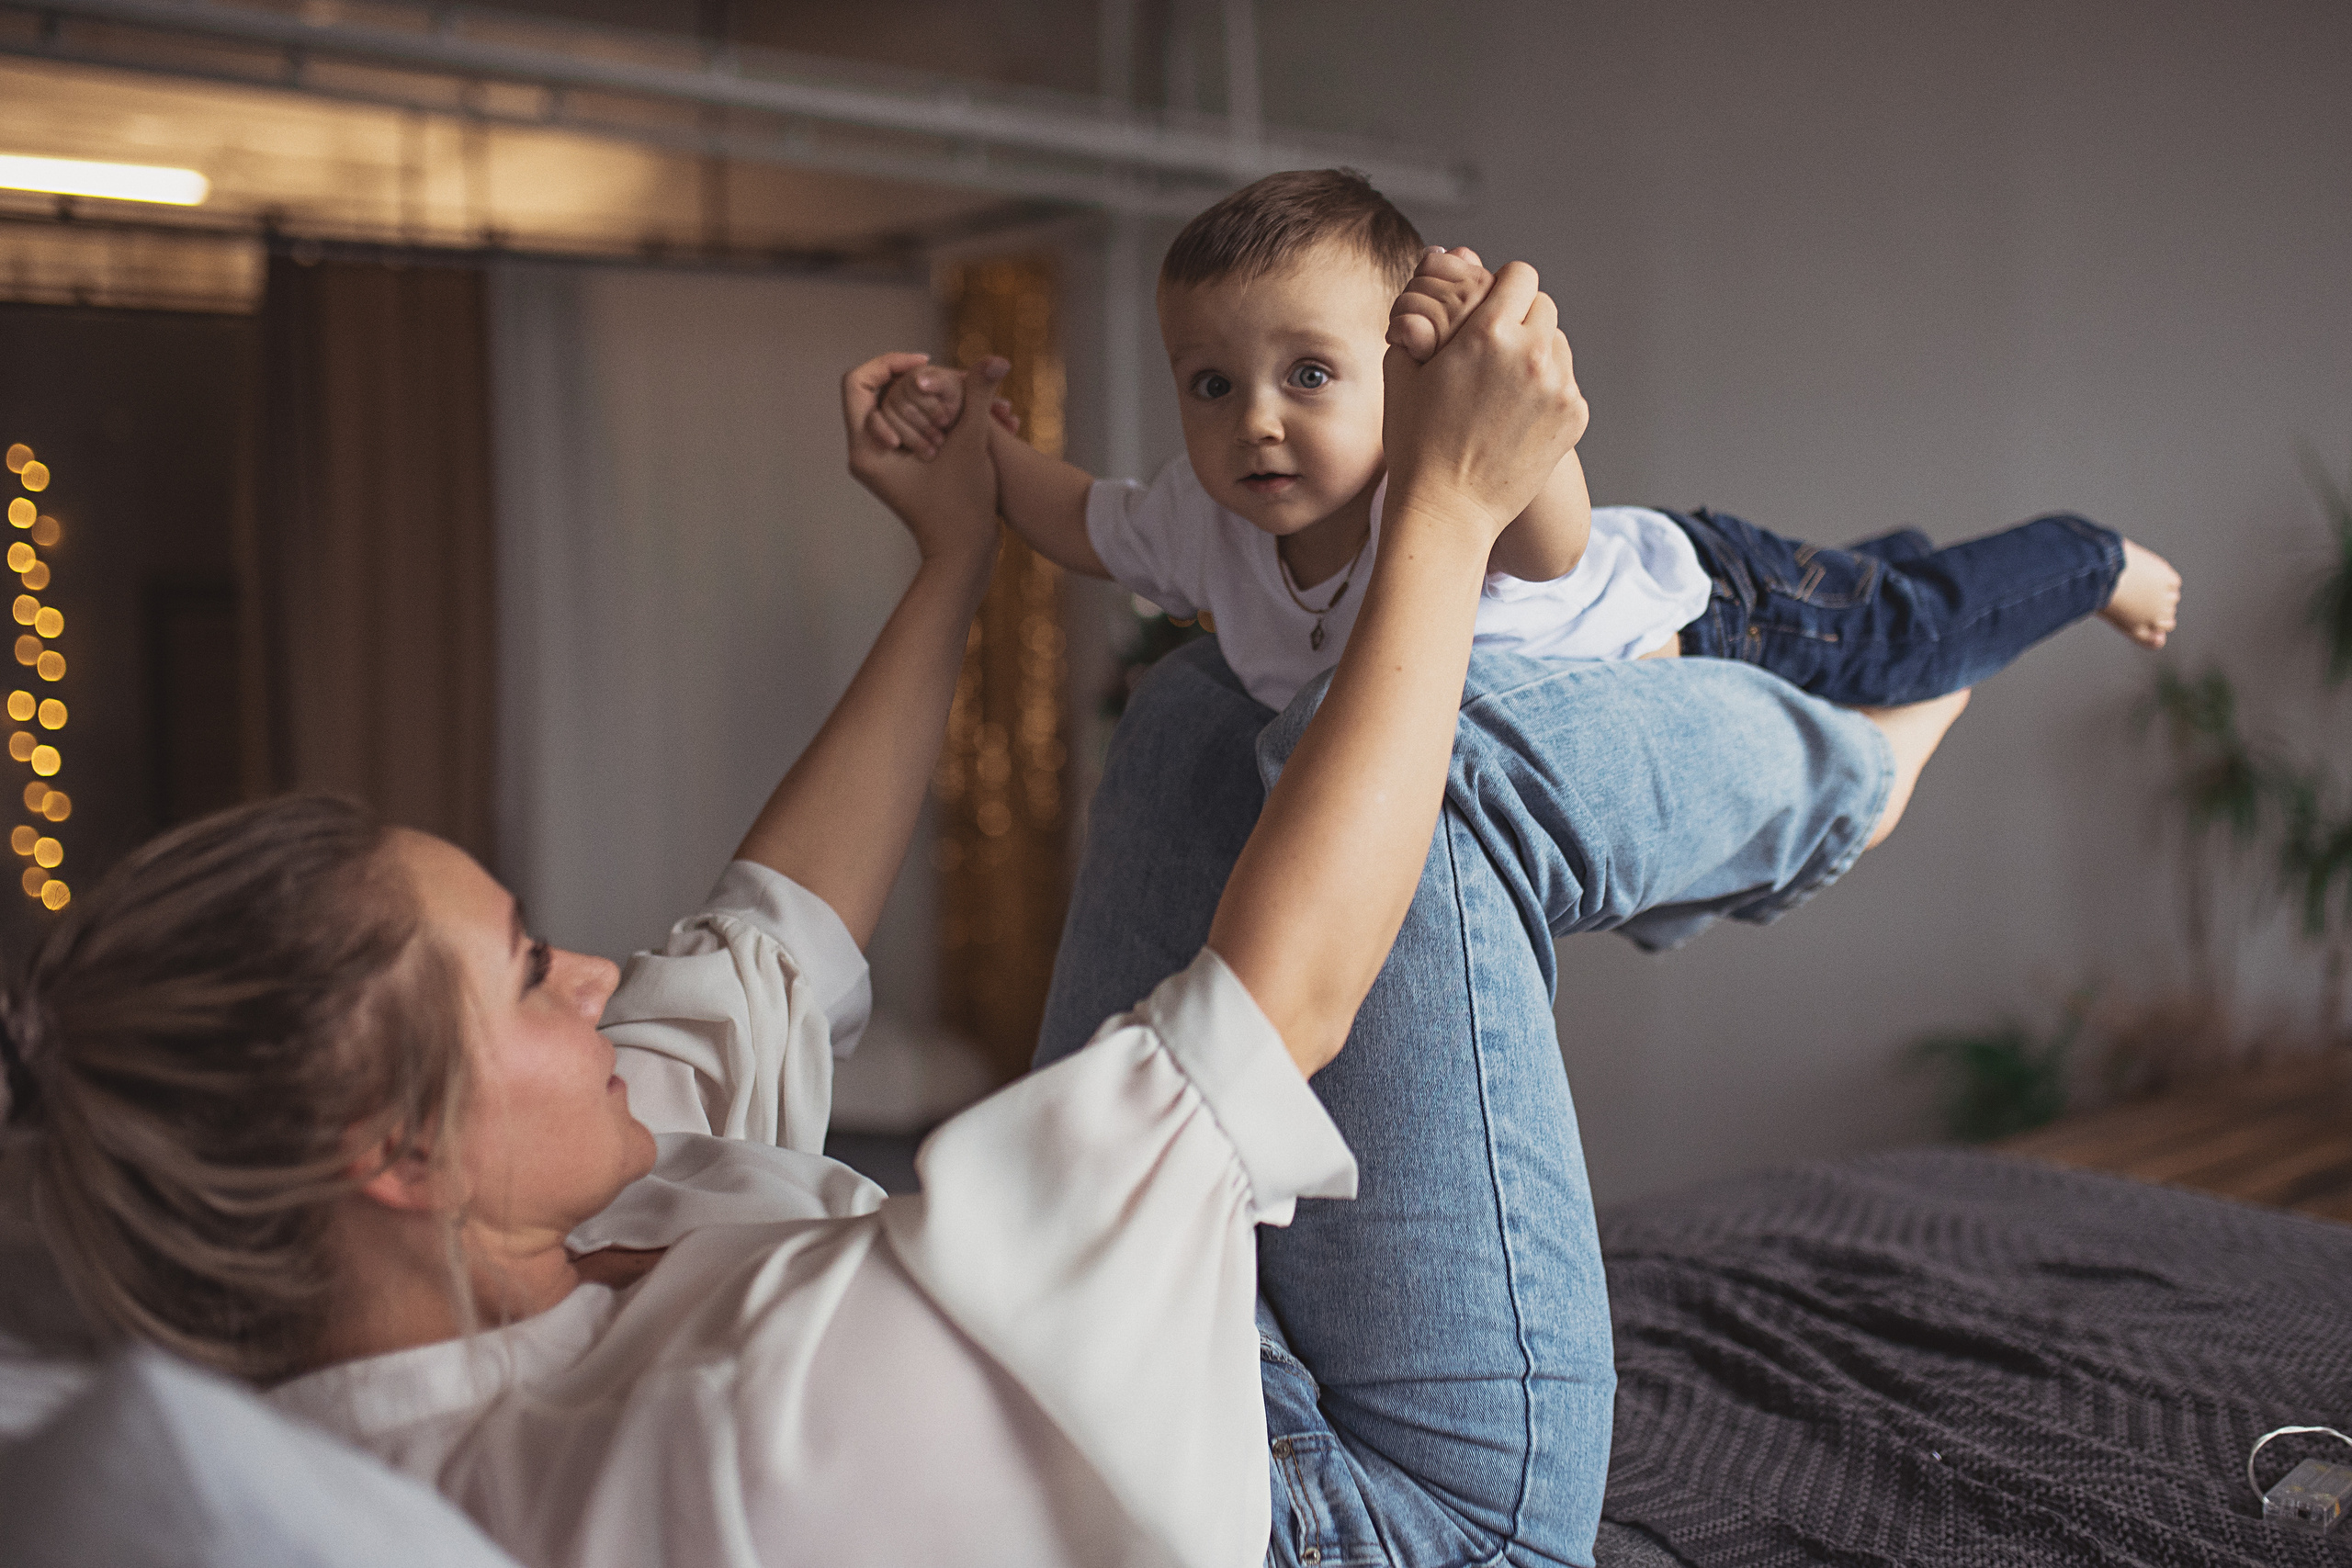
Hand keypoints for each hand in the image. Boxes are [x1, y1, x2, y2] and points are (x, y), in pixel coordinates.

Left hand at [842, 351, 1008, 561]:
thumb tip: (997, 359)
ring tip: (955, 402)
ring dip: (921, 397)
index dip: (890, 362)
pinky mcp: (895, 466)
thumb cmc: (965, 506)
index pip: (857, 382)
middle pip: (873, 390)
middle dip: (911, 382)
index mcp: (866, 449)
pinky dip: (926, 413)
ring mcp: (879, 460)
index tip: (927, 364)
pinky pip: (902, 423)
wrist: (965, 552)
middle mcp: (864, 453)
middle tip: (945, 384)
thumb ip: (979, 395)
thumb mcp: (972, 444)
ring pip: (889, 406)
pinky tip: (958, 416)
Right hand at [1381, 261, 1588, 546]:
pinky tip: (1516, 417)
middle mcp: (1532, 353)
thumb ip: (1422, 316)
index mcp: (1488, 333)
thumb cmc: (1416, 443)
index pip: (1519, 274)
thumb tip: (1435, 274)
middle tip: (1494, 350)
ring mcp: (1559, 387)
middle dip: (1521, 319)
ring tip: (1503, 388)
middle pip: (1544, 304)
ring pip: (1559, 344)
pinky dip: (1547, 392)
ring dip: (1537, 353)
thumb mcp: (1402, 370)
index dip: (1502, 288)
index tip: (1489, 307)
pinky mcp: (1574, 416)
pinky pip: (1566, 383)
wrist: (1447, 510)